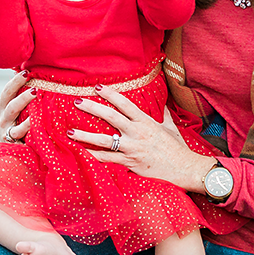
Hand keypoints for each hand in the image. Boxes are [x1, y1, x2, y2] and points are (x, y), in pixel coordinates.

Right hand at [0, 70, 35, 142]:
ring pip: (12, 112)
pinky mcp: (10, 141)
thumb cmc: (17, 126)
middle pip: (8, 100)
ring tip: (35, 96)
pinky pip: (18, 132)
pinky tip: (36, 121)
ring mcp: (4, 129)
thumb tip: (30, 74)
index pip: (7, 91)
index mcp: (2, 106)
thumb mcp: (16, 112)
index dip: (15, 81)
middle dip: (19, 89)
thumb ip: (21, 97)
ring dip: (23, 101)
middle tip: (32, 82)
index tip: (27, 72)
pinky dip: (27, 126)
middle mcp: (1, 116)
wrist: (11, 153)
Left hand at [70, 84, 212, 192]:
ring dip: (85, 136)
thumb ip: (164, 114)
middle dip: (92, 108)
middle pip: (110, 117)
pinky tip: (81, 155)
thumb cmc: (177, 148)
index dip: (111, 94)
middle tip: (77, 102)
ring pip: (104, 140)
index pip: (125, 104)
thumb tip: (164, 105)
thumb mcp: (170, 127)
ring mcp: (132, 148)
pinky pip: (107, 160)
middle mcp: (137, 133)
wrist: (184, 168)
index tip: (98, 87)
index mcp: (145, 122)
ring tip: (69, 132)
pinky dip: (93, 157)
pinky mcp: (129, 163)